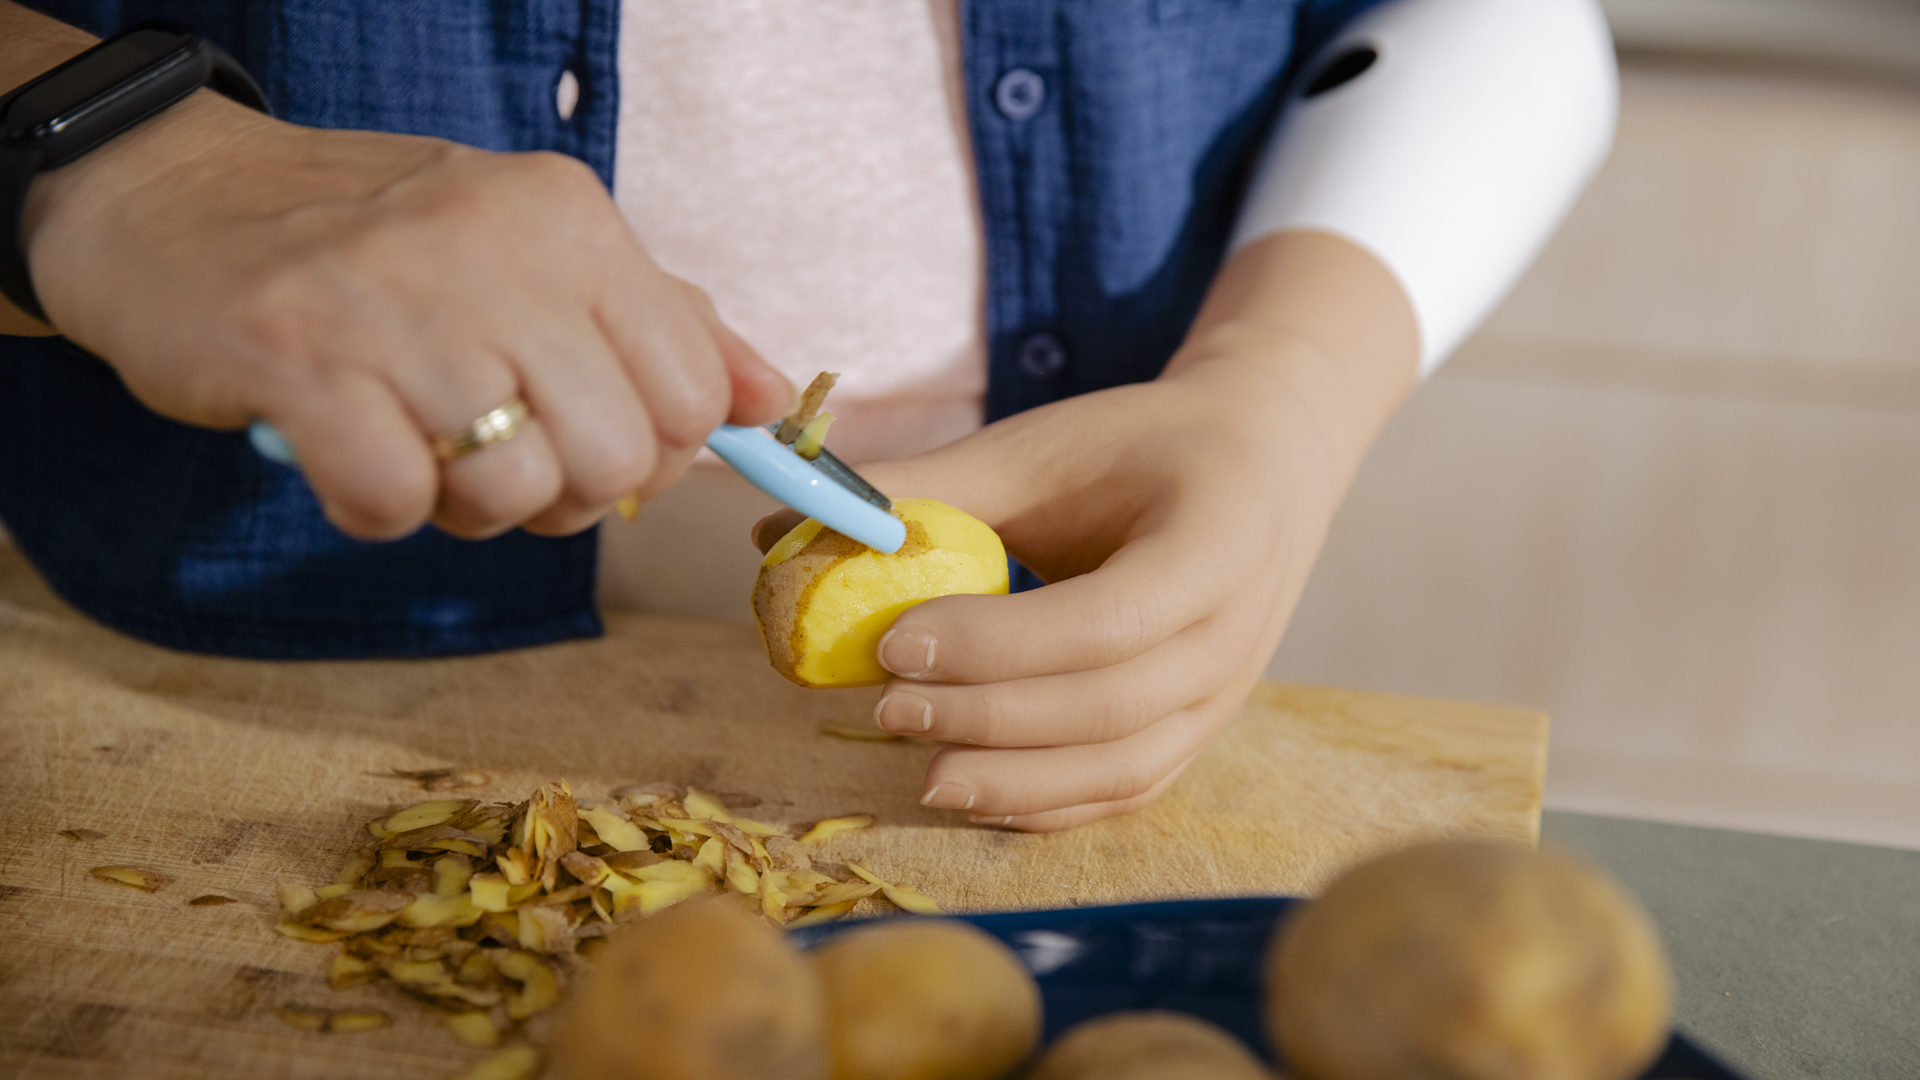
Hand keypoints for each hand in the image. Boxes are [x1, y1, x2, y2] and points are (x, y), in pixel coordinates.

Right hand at [18, 88, 791, 539]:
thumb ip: (660, 322)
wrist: (168, 191)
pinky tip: (345, 452)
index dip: (651, 453)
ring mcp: (395, 301)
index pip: (693, 393)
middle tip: (490, 452)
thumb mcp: (529, 250)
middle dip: (564, 493)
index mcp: (569, 220)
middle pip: (618, 457)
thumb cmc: (372, 243)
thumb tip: (770, 400)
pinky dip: (376, 507)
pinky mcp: (296, 359)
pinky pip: (398, 503)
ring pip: (515, 490)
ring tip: (412, 441)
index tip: (584, 439)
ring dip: (465, 504)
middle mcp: (496, 247)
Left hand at [755, 233, 1417, 829]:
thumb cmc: (1141, 447)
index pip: (1110, 620)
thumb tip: (787, 526)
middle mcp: (1237, 632)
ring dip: (1017, 781)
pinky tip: (971, 791)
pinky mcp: (1199, 730)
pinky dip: (1049, 804)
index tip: (894, 638)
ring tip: (922, 773)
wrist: (1260, 466)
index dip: (998, 644)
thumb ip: (931, 486)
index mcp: (1218, 539)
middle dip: (991, 716)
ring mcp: (1226, 695)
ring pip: (1126, 767)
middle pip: (1114, 705)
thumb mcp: (1048, 443)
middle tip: (889, 705)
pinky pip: (1128, 789)